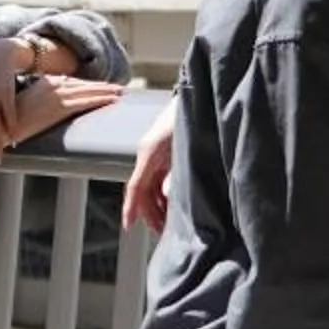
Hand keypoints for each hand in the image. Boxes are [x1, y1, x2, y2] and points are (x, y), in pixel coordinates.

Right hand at [0, 74, 123, 165]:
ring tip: (120, 94)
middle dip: (101, 87)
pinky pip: (85, 101)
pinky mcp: (58, 107)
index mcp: (43, 82)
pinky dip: (100, 99)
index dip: (88, 86)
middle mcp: (51, 85)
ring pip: (87, 91)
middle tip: (119, 89)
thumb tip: (48, 108)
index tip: (101, 88)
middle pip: (82, 85)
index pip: (71, 83)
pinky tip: (112, 100)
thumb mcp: (24, 104)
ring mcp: (55, 95)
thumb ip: (38, 101)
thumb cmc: (8, 119)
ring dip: (105, 92)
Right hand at [124, 102, 178, 232]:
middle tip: (161, 233)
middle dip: (149, 213)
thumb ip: (176, 173)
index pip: (134, 186)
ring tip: (170, 224)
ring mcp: (157, 154)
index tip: (128, 226)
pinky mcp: (166, 154)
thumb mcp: (184, 146)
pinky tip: (174, 205)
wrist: (200, 95)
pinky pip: (159, 179)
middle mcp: (149, 155)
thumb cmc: (190, 116)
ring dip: (158, 205)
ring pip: (151, 186)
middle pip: (143, 191)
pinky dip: (164, 195)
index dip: (131, 208)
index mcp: (149, 152)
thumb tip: (168, 197)